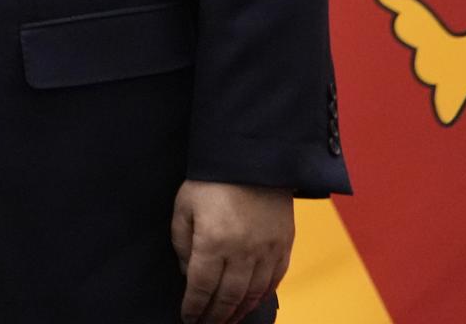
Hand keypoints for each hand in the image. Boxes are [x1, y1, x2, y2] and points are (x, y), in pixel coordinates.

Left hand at [172, 181, 292, 323]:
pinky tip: (251, 303)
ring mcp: (267, 250)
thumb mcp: (184, 206)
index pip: (202, 286)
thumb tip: (187, 271)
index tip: (188, 318)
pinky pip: (274, 280)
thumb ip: (182, 241)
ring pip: (253, 293)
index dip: (194, 306)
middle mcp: (243, 251)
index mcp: (214, 241)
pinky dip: (261, 296)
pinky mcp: (284, 245)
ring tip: (226, 321)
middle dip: (214, 316)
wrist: (252, 158)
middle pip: (228, 296)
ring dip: (238, 311)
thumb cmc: (211, 180)